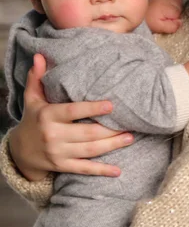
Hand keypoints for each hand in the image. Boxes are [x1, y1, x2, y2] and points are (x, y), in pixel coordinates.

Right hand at [8, 54, 133, 179]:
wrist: (19, 152)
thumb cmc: (33, 119)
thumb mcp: (32, 99)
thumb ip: (38, 78)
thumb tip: (40, 55)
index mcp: (48, 116)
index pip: (73, 111)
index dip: (92, 109)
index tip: (111, 105)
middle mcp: (53, 135)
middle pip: (87, 133)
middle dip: (110, 130)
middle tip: (130, 124)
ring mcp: (58, 153)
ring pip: (90, 150)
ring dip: (112, 145)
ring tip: (130, 138)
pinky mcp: (62, 167)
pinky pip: (84, 169)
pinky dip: (102, 171)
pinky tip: (118, 171)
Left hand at [146, 0, 182, 33]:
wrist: (138, 13)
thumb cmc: (149, 21)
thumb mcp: (160, 28)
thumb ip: (172, 26)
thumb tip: (180, 22)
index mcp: (166, 8)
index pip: (179, 14)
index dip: (175, 19)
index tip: (169, 21)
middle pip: (180, 7)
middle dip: (176, 13)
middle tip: (167, 17)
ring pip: (179, 1)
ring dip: (176, 6)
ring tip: (168, 12)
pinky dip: (175, 0)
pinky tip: (169, 5)